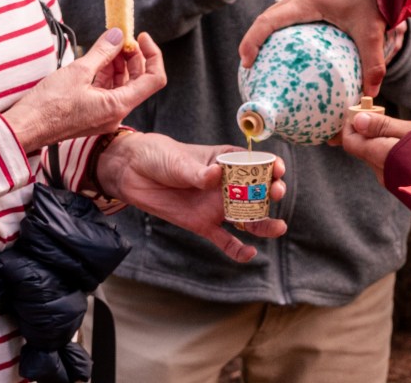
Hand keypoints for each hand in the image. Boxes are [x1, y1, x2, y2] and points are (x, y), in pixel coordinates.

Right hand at [1, 29, 165, 153]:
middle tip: (122, 38)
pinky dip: (107, 73)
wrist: (25, 128)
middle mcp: (116, 114)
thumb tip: (118, 35)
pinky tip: (99, 59)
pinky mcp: (92, 114)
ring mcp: (104, 115)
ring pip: (123, 85)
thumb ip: (103, 51)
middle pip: (140, 81)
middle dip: (134, 57)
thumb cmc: (48, 106)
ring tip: (109, 44)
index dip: (153, 55)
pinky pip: (108, 91)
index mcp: (118, 106)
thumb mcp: (78, 71)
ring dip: (120, 64)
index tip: (141, 37)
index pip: (154, 79)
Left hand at [99, 132, 287, 262]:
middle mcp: (227, 185)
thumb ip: (199, 172)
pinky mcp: (203, 224)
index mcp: (225, 161)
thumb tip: (217, 175)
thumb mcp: (178, 161)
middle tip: (276, 193)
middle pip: (257, 192)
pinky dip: (238, 248)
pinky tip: (249, 254)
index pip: (255, 163)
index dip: (270, 166)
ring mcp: (216, 206)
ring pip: (247, 218)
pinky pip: (225, 240)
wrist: (132, 174)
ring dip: (264, 223)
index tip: (277, 169)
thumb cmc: (159, 157)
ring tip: (278, 228)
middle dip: (271, 193)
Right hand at [238, 0, 392, 94]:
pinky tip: (291, 46)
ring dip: (265, 34)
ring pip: (274, 15)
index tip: (246, 62)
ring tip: (266, 59)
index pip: (268, 21)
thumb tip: (369, 93)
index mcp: (305, 2)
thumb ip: (371, 61)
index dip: (251, 41)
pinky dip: (280, 29)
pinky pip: (286, 12)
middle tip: (252, 67)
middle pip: (265, 18)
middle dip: (253, 41)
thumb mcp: (371, 29)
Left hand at [340, 110, 410, 184]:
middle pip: (363, 147)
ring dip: (382, 140)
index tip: (363, 109)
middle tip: (383, 114)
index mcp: (379, 156)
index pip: (350, 140)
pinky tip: (410, 145)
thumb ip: (384, 126)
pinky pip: (390, 165)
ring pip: (377, 156)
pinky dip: (392, 151)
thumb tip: (357, 120)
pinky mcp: (403, 185)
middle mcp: (381, 172)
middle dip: (368, 130)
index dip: (352, 123)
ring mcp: (392, 181)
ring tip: (401, 130)